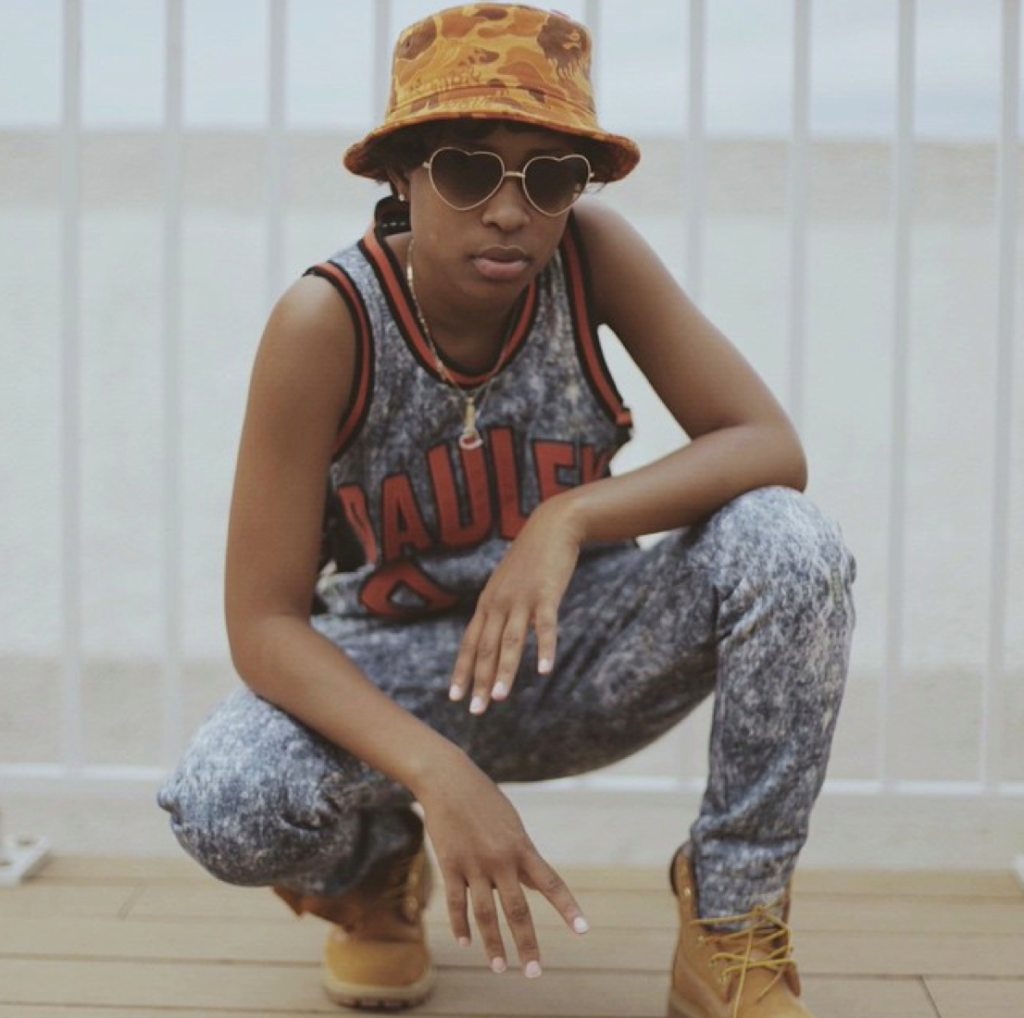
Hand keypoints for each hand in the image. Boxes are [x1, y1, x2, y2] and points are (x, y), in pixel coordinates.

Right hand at [418, 755, 588, 976]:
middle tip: (534, 973)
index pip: (551, 883)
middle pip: (517, 910)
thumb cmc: (485, 800)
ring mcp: (473, 864)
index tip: (583, 930)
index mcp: (522, 847)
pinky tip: (467, 943)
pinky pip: (457, 904)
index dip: (567, 908)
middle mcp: (500, 860)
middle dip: (527, 944)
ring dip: (493, 945)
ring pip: (486, 914)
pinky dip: (462, 926)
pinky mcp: (449, 866)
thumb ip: (522, 858)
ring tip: (500, 968)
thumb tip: (535, 887)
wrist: (449, 780)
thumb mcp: (512, 825)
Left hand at [449, 498, 581, 712]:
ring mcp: (522, 599)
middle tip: (475, 710)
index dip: (461, 671)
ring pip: (510, 642)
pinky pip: (545, 626)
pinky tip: (544, 670)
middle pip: (485, 648)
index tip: (454, 697)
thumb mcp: (507, 583)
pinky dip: (544, 649)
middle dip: (479, 681)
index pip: (469, 643)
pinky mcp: (546, 594)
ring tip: (500, 699)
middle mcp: (499, 603)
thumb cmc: (531, 558)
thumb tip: (493, 635)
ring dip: (505, 672)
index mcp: (488, 603)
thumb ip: (500, 608)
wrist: (551, 526)